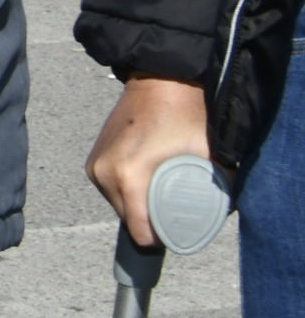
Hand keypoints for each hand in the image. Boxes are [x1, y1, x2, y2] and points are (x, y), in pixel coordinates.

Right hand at [87, 74, 210, 246]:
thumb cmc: (183, 113)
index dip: (161, 238)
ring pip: (118, 205)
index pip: (139, 231)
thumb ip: (218, 188)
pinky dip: (127, 192)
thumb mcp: (207, 154)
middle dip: (150, 221)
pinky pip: (110, 190)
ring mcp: (95, 166)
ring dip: (138, 205)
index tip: (177, 231)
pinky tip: (145, 180)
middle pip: (128, 219)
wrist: (158, 79)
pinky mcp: (93, 160)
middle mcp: (104, 173)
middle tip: (174, 208)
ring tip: (160, 191)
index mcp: (128, 176)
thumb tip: (223, 214)